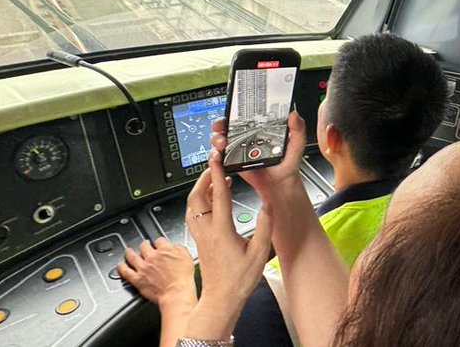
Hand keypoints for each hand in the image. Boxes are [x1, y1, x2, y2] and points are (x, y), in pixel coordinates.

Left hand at [117, 238, 195, 310]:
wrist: (176, 293)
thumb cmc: (183, 278)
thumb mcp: (187, 258)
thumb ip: (180, 249)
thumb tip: (175, 246)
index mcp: (165, 250)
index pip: (159, 241)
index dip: (159, 242)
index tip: (159, 244)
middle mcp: (152, 257)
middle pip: (144, 246)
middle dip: (144, 245)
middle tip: (144, 246)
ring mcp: (143, 268)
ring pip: (132, 256)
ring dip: (129, 253)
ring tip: (128, 251)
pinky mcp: (138, 279)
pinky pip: (126, 272)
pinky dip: (121, 268)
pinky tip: (120, 266)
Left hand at [184, 156, 273, 302]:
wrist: (221, 299)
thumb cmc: (238, 280)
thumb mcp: (260, 253)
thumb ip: (265, 226)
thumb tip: (267, 205)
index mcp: (221, 230)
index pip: (218, 195)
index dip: (217, 174)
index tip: (216, 159)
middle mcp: (206, 231)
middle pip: (197, 196)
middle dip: (204, 177)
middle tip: (214, 165)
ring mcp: (200, 236)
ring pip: (192, 205)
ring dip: (201, 189)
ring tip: (214, 180)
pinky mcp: (199, 241)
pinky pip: (194, 215)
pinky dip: (200, 201)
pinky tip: (209, 202)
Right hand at [211, 111, 306, 198]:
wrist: (280, 184)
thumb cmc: (287, 163)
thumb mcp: (296, 144)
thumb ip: (298, 130)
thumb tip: (294, 115)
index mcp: (260, 129)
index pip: (244, 116)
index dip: (234, 113)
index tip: (230, 113)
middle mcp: (247, 138)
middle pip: (228, 127)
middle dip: (220, 125)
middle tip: (221, 127)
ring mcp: (239, 150)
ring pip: (221, 140)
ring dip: (217, 139)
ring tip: (222, 143)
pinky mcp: (233, 163)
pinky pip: (220, 157)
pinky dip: (216, 155)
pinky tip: (219, 155)